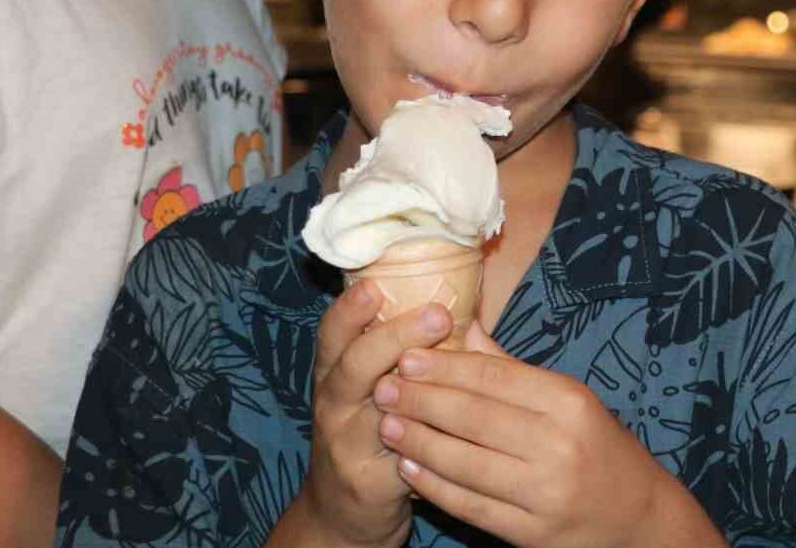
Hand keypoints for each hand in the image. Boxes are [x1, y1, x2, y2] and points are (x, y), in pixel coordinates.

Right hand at [297, 282, 455, 547]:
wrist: (341, 509)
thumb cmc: (367, 431)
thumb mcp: (372, 388)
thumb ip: (402, 350)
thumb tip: (462, 307)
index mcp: (334, 372)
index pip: (333, 333)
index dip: (350, 309)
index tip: (376, 285)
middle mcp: (333, 404)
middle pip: (354, 366)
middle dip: (393, 337)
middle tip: (437, 314)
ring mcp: (346, 445)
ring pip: (376, 413)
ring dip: (414, 389)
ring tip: (447, 369)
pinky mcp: (368, 483)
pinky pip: (401, 458)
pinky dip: (426, 441)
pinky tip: (455, 428)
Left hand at [372, 323, 720, 547]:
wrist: (639, 519)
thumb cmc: (599, 448)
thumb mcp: (569, 399)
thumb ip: (511, 368)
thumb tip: (461, 326)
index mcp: (569, 402)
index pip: (495, 378)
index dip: (445, 367)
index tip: (405, 355)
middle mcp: (559, 446)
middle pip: (475, 417)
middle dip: (421, 400)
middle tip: (383, 387)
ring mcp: (545, 493)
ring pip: (466, 463)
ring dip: (419, 442)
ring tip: (386, 423)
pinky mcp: (532, 533)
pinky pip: (471, 505)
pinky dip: (435, 485)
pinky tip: (409, 466)